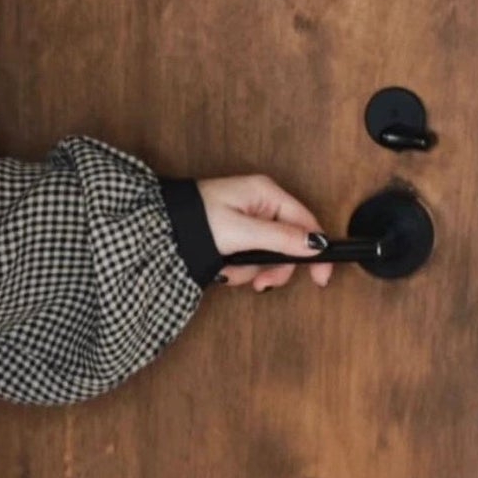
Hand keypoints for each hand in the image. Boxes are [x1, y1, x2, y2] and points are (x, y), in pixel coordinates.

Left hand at [197, 173, 335, 291]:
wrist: (157, 230)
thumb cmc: (193, 221)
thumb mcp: (241, 232)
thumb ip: (279, 238)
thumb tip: (315, 244)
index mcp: (266, 194)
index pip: (306, 223)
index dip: (315, 251)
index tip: (320, 277)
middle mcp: (261, 205)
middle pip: (287, 244)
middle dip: (271, 268)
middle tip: (260, 283)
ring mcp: (249, 221)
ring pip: (267, 256)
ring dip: (248, 271)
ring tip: (227, 270)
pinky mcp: (236, 236)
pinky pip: (249, 259)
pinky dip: (236, 269)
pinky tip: (221, 268)